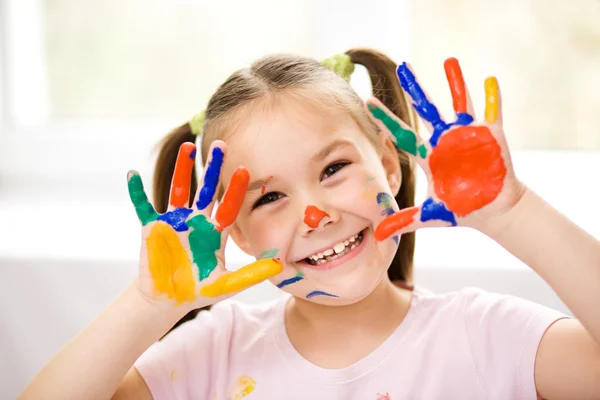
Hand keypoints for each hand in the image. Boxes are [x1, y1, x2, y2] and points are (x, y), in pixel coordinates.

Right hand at [127, 141, 281, 310]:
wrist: (169, 299)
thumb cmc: (199, 290)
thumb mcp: (227, 284)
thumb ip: (251, 274)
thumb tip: (279, 266)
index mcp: (215, 231)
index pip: (228, 206)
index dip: (235, 189)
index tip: (244, 170)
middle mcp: (196, 220)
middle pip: (207, 190)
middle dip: (213, 168)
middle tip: (221, 145)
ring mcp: (174, 221)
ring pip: (180, 189)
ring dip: (183, 169)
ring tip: (188, 147)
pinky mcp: (152, 226)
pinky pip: (143, 205)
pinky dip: (137, 191)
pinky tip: (132, 174)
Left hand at [367, 58, 525, 239]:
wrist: (492, 210)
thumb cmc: (460, 209)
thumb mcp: (430, 214)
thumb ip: (404, 219)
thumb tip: (378, 235)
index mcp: (428, 156)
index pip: (401, 134)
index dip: (385, 120)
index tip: (367, 102)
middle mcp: (444, 140)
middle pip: (426, 110)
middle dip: (414, 89)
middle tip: (402, 67)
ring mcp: (467, 135)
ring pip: (459, 103)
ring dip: (455, 83)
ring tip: (448, 61)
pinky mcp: (491, 136)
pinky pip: (492, 112)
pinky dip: (492, 97)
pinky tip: (489, 80)